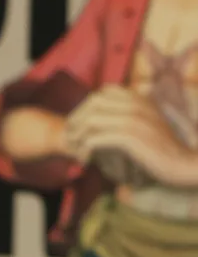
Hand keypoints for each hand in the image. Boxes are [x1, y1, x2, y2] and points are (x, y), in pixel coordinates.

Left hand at [65, 85, 195, 185]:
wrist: (186, 164)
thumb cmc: (164, 150)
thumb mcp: (148, 126)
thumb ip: (130, 118)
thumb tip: (104, 123)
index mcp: (140, 99)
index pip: (102, 92)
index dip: (85, 108)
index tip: (79, 127)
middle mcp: (136, 104)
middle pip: (92, 103)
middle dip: (76, 120)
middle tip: (71, 140)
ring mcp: (134, 119)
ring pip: (91, 120)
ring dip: (78, 136)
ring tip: (76, 152)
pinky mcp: (130, 138)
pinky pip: (95, 139)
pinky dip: (85, 150)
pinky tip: (85, 160)